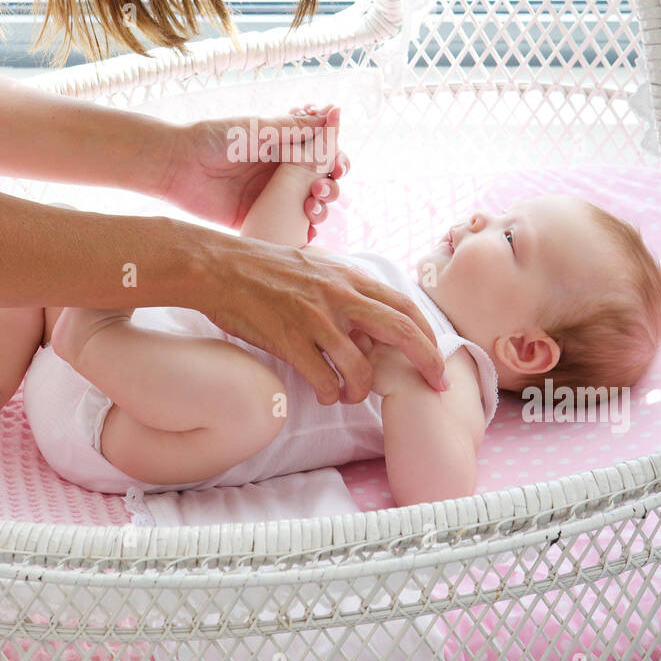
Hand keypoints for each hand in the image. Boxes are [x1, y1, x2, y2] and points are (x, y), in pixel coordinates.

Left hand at [160, 105, 349, 238]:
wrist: (177, 165)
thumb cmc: (215, 139)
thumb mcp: (258, 129)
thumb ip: (295, 127)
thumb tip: (333, 113)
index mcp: (285, 148)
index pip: (323, 155)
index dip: (337, 161)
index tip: (339, 166)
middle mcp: (282, 173)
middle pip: (322, 183)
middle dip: (331, 188)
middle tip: (321, 189)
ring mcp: (272, 198)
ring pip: (310, 208)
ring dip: (321, 209)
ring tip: (312, 208)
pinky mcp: (259, 219)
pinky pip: (288, 230)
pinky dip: (303, 234)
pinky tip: (307, 233)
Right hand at [191, 233, 447, 404]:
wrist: (222, 267)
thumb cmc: (268, 268)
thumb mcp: (319, 265)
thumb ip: (348, 287)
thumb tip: (372, 315)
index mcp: (350, 277)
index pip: (406, 307)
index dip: (429, 335)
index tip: (439, 359)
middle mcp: (340, 296)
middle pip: (401, 332)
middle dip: (426, 362)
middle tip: (435, 384)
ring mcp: (315, 319)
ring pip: (360, 367)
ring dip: (362, 390)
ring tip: (350, 394)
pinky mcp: (289, 340)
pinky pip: (323, 380)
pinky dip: (329, 394)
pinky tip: (323, 393)